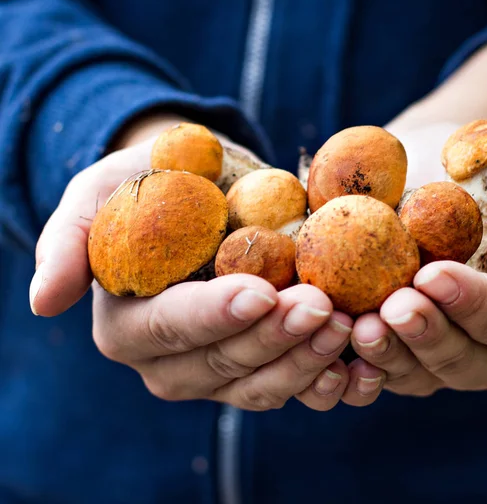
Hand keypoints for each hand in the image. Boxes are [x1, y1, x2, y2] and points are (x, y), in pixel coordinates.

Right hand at [30, 116, 352, 410]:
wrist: (207, 191)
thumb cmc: (154, 184)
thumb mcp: (104, 191)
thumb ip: (72, 240)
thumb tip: (43, 301)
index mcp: (130, 325)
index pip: (169, 328)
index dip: (213, 315)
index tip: (259, 291)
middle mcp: (171, 361)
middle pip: (223, 362)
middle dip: (273, 337)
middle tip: (321, 305)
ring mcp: (220, 371)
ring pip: (261, 383)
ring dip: (307, 359)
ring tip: (346, 322)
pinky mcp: (261, 367)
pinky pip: (295, 385)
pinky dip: (328, 377)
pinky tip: (359, 360)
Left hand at [345, 144, 486, 398]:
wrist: (428, 167)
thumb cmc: (484, 173)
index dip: (472, 301)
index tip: (432, 275)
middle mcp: (484, 341)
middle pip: (465, 361)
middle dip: (429, 336)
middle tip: (393, 307)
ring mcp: (435, 352)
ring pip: (418, 375)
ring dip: (388, 356)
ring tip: (359, 327)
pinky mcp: (393, 348)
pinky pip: (376, 375)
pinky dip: (355, 371)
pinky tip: (333, 348)